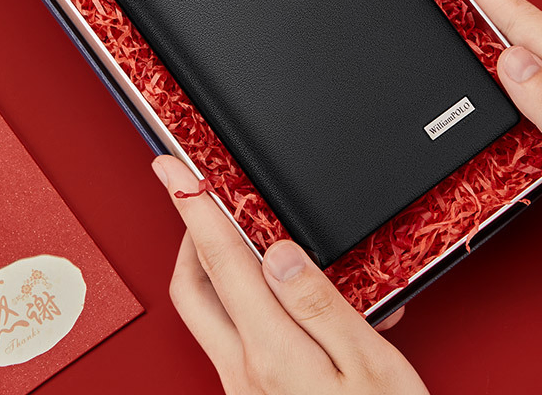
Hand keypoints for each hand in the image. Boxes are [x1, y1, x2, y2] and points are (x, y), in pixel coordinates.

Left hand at [152, 155, 428, 394]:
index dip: (192, 205)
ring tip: (248, 239)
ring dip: (216, 266)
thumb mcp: (371, 367)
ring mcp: (243, 388)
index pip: (219, 258)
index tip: (170, 170)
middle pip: (192, 287)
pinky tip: (283, 298)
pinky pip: (234, 336)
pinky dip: (243, 301)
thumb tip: (277, 252)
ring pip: (210, 311)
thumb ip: (319, 305)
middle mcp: (244, 371)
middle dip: (189, 234)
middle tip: (200, 197)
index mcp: (272, 353)